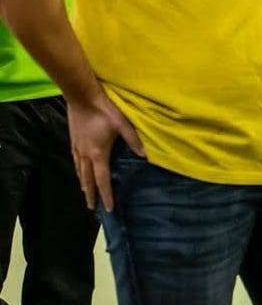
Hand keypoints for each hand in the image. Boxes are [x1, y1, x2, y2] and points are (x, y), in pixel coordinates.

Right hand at [67, 93, 145, 211]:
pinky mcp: (73, 142)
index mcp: (98, 154)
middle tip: (93, 208)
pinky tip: (78, 172)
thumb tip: (144, 155)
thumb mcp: (122, 124)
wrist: (82, 96)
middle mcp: (85, 155)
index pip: (102, 180)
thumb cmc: (104, 110)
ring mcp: (77, 148)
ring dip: (84, 185)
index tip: (108, 208)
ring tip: (86, 194)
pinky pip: (75, 162)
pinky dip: (77, 171)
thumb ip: (133, 140)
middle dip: (91, 195)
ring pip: (79, 172)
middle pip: (88, 180)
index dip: (106, 195)